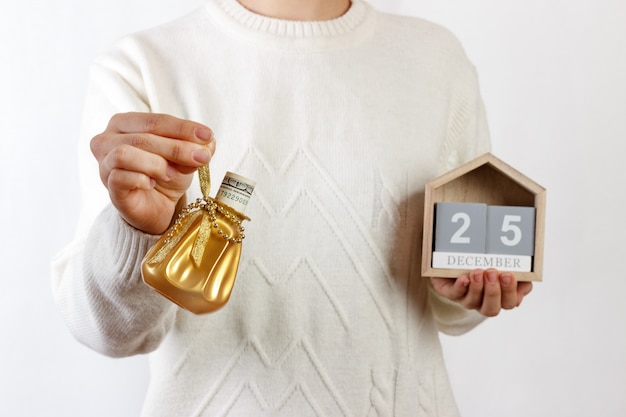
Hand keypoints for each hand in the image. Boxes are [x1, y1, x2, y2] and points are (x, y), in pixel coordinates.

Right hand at [90, 112, 215, 234]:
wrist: (157, 207)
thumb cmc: (166, 174)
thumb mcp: (185, 157)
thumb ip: (195, 147)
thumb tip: (208, 142)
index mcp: (125, 123)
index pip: (155, 120)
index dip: (182, 128)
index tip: (207, 135)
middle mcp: (107, 139)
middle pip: (143, 137)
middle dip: (176, 147)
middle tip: (201, 157)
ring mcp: (104, 164)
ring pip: (125, 153)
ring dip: (156, 163)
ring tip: (172, 173)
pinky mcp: (108, 187)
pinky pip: (120, 177)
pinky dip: (141, 179)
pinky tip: (153, 183)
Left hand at [430, 269, 532, 316]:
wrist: (452, 258)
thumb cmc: (483, 261)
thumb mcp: (503, 263)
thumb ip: (516, 269)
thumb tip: (524, 276)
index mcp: (500, 297)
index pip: (510, 302)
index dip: (511, 292)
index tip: (509, 275)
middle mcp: (483, 301)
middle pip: (492, 309)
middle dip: (494, 292)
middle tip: (493, 273)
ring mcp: (465, 299)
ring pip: (473, 303)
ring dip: (477, 288)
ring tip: (478, 272)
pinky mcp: (449, 292)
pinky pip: (454, 294)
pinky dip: (460, 287)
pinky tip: (464, 278)